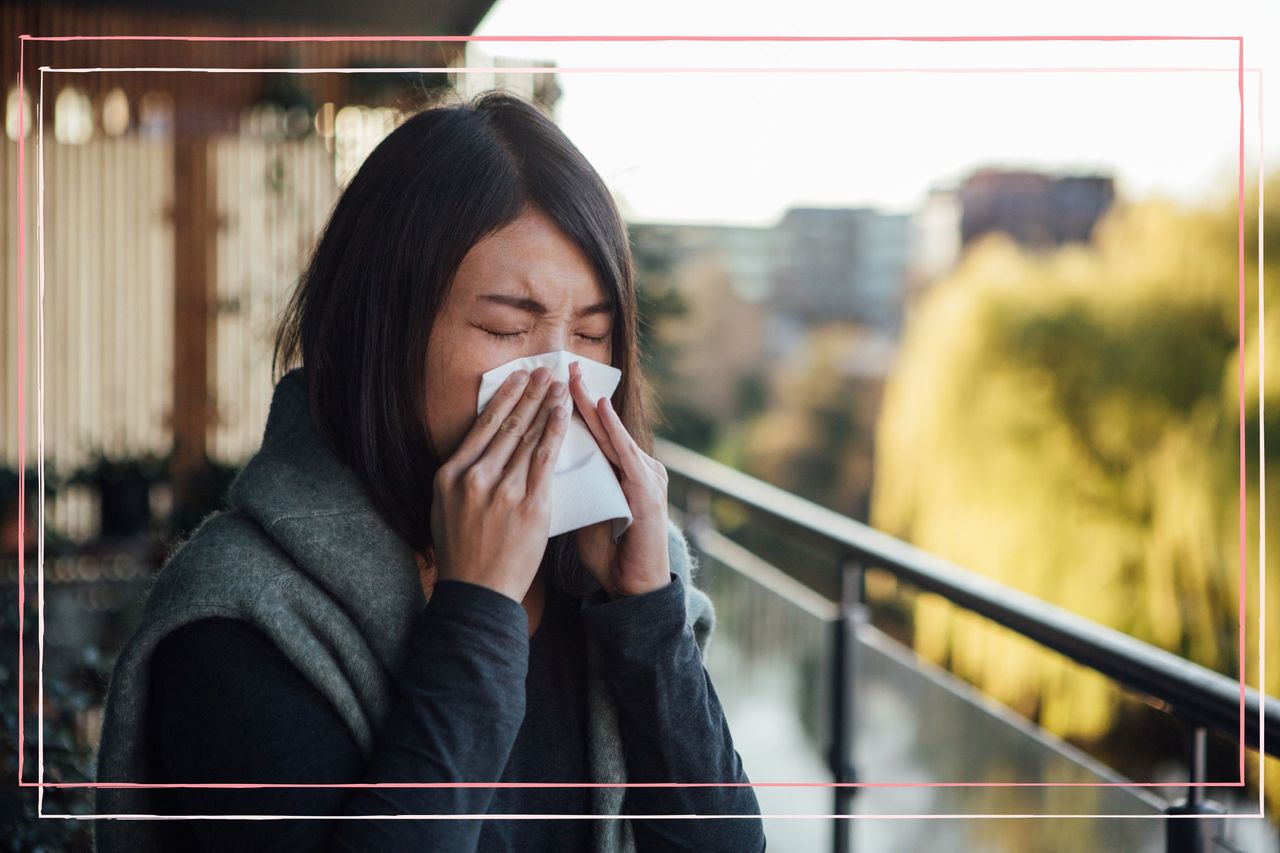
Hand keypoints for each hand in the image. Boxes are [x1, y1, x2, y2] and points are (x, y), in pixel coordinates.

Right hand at [430, 366, 570, 602]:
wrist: (478, 593)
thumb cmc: (462, 553)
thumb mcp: (444, 508)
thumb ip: (461, 477)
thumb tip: (478, 447)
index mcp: (450, 475)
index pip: (481, 426)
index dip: (504, 399)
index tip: (517, 378)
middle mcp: (474, 477)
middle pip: (507, 426)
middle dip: (529, 394)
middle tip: (544, 371)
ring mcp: (502, 490)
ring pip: (527, 437)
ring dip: (545, 406)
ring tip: (558, 385)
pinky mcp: (529, 506)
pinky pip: (544, 460)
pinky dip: (554, 432)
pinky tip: (562, 414)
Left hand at [567, 360, 670, 598]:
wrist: (634, 587)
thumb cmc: (608, 552)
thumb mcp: (583, 512)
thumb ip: (568, 487)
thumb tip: (536, 467)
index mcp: (619, 472)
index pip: (593, 433)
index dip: (572, 407)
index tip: (550, 381)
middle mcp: (636, 467)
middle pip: (604, 426)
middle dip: (582, 395)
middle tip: (562, 365)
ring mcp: (645, 477)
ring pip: (614, 434)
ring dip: (594, 405)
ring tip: (576, 380)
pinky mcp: (648, 491)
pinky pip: (627, 455)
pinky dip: (613, 431)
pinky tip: (600, 411)